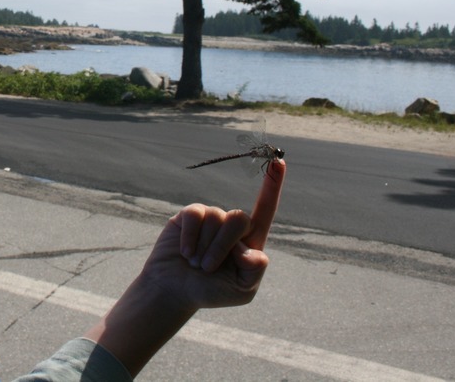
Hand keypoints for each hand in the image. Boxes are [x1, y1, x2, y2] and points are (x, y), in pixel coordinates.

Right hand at [142, 157, 285, 310]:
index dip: (273, 186)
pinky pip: (195, 216)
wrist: (174, 291)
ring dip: (204, 248)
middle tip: (208, 268)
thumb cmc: (210, 292)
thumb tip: (251, 249)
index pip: (265, 210)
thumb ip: (254, 271)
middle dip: (223, 246)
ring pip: (217, 219)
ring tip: (194, 263)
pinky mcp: (189, 216)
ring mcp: (210, 218)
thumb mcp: (242, 291)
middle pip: (239, 218)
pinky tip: (184, 252)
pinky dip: (190, 237)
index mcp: (250, 241)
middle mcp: (232, 225)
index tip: (279, 162)